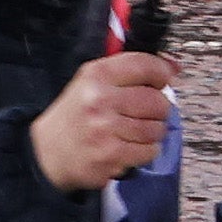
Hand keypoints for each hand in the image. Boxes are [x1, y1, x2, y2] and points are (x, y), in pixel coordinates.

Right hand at [28, 44, 178, 193]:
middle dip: (158, 109)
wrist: (46, 153)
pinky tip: (129, 147)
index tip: (163, 81)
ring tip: (134, 132)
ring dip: (152, 132)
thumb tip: (175, 68)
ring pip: (156, 129)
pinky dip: (145, 151)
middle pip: (156, 101)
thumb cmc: (74, 117)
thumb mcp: (92, 82)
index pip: (145, 65)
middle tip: (146, 113)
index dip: (162, 73)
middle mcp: (100, 100)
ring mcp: (106, 130)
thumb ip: (130, 72)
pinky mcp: (111, 156)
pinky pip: (149, 151)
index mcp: (96, 76)